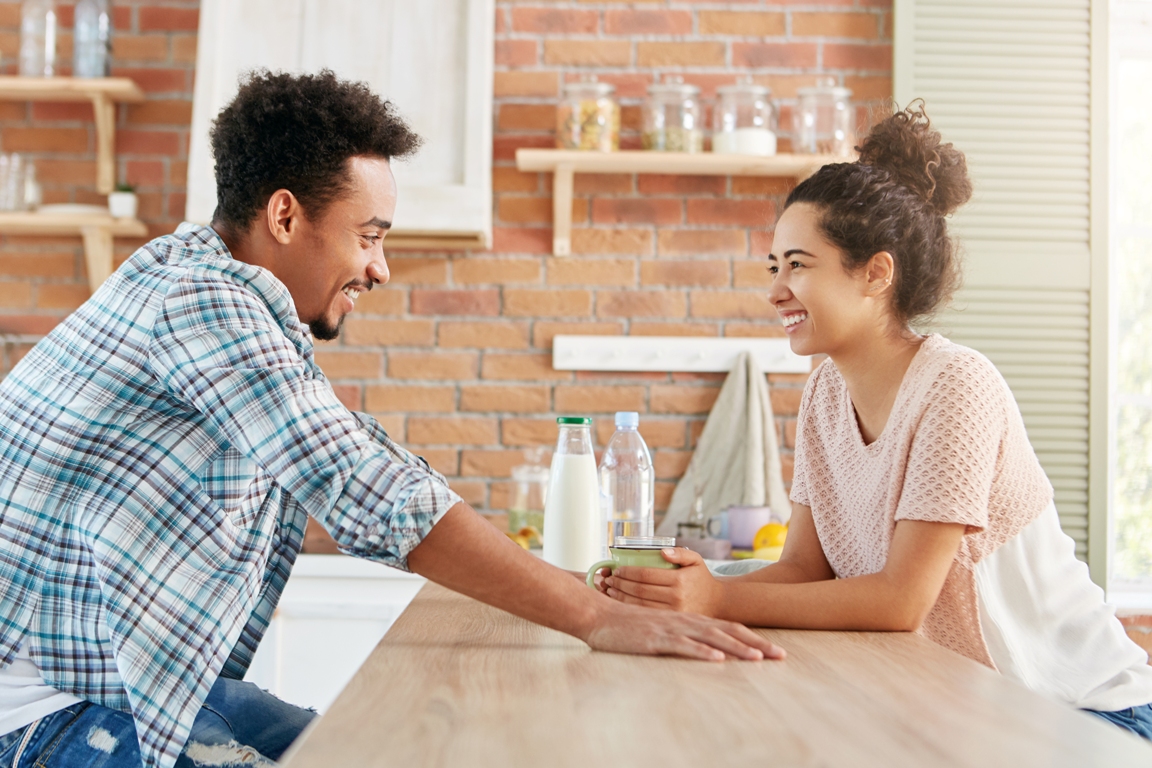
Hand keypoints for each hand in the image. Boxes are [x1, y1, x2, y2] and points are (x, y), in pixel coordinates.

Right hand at [584, 600, 784, 661]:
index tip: (773, 650)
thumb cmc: (628, 622)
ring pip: (710, 639)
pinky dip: (701, 652)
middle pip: (727, 632)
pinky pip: (682, 646)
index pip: (728, 627)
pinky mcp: (655, 639)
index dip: (752, 637)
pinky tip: (716, 659)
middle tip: (780, 656)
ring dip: (735, 648)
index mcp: (688, 619)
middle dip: (756, 644)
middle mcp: (685, 621)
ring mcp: (671, 629)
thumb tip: (703, 645)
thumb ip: (681, 632)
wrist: (598, 613)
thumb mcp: (661, 625)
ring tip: (757, 658)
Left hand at [604, 548, 721, 615]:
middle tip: (609, 579)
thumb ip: (680, 553)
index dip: (628, 572)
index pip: (646, 575)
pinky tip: (620, 602)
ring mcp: (672, 612)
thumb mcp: (696, 560)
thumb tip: (662, 551)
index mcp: (679, 580)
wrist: (716, 603)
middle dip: (620, 584)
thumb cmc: (701, 578)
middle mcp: (676, 597)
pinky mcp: (669, 622)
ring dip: (620, 597)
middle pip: (639, 590)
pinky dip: (629, 608)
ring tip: (610, 590)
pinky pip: (645, 615)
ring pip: (639, 605)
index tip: (617, 569)